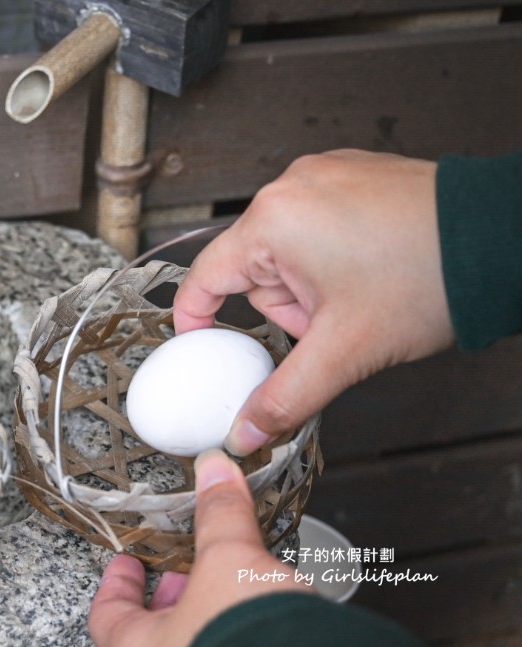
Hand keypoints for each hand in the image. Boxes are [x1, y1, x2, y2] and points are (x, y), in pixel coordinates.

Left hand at [87, 449, 311, 646]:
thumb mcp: (229, 561)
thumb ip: (221, 516)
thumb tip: (214, 473)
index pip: (108, 616)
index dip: (117, 583)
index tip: (126, 561)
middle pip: (152, 637)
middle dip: (174, 599)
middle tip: (187, 571)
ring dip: (208, 622)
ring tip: (234, 591)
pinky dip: (238, 646)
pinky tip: (266, 627)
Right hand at [173, 149, 454, 454]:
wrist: (504, 238)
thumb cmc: (430, 278)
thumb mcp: (344, 352)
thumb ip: (283, 398)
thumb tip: (245, 432)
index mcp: (272, 221)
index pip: (205, 278)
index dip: (197, 320)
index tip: (204, 345)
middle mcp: (290, 187)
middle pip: (255, 270)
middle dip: (289, 307)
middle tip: (334, 322)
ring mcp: (325, 174)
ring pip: (289, 251)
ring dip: (314, 284)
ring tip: (362, 295)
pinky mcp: (354, 173)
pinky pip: (320, 225)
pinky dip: (336, 255)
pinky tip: (372, 270)